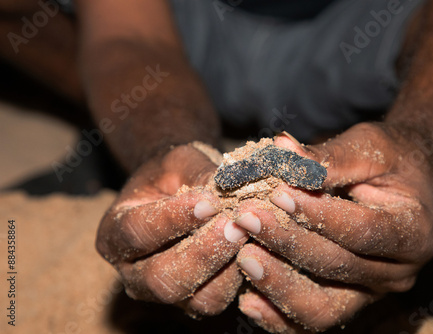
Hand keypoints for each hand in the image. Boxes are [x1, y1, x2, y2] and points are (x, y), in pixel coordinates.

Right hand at [96, 143, 248, 315]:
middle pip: (161, 277)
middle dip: (202, 252)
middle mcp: (132, 271)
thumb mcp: (179, 161)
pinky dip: (239, 277)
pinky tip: (254, 247)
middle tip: (234, 225)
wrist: (179, 190)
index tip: (208, 202)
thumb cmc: (173, 173)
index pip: (136, 232)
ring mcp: (162, 291)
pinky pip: (215, 299)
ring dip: (224, 268)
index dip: (172, 219)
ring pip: (191, 297)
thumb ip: (197, 172)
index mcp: (114, 233)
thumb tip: (224, 189)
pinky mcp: (193, 299)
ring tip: (248, 234)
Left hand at [233, 123, 432, 331]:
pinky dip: (280, 315)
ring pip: (325, 307)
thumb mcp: (370, 148)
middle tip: (247, 218)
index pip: (363, 230)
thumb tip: (281, 150)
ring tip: (244, 257)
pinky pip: (313, 319)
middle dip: (288, 243)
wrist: (408, 183)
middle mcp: (399, 272)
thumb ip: (330, 156)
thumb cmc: (391, 160)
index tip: (277, 193)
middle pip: (338, 266)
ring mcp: (373, 292)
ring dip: (279, 285)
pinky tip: (248, 301)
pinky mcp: (349, 300)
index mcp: (415, 232)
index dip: (317, 215)